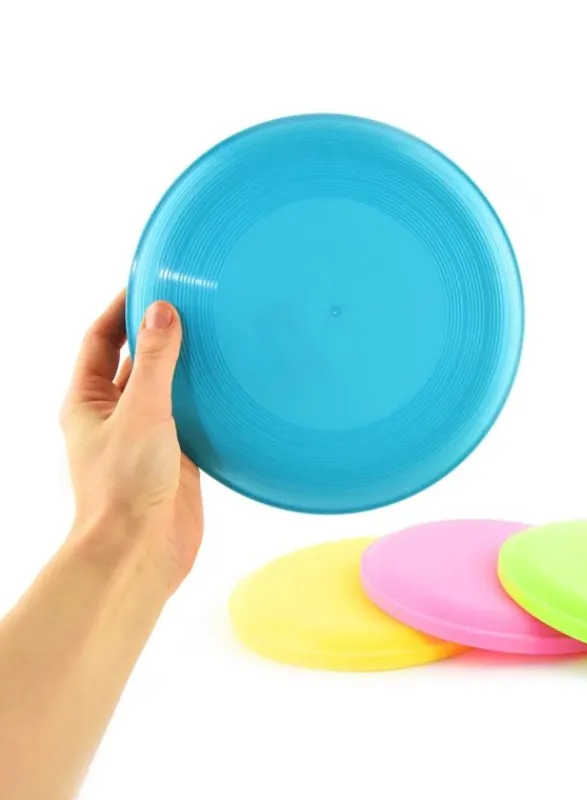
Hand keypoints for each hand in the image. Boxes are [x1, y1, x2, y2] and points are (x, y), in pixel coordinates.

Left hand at [60, 290, 202, 591]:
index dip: (120, 307)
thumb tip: (161, 311)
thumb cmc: (124, 487)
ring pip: (166, 387)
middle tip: (190, 303)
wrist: (141, 551)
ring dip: (186, 364)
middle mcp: (115, 414)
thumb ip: (155, 362)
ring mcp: (147, 434)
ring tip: (214, 334)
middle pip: (134, 359)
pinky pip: (191, 414)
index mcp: (88, 400)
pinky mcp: (176, 455)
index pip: (100, 339)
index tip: (149, 281)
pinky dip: (207, 396)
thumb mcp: (141, 413)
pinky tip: (230, 383)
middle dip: (157, 331)